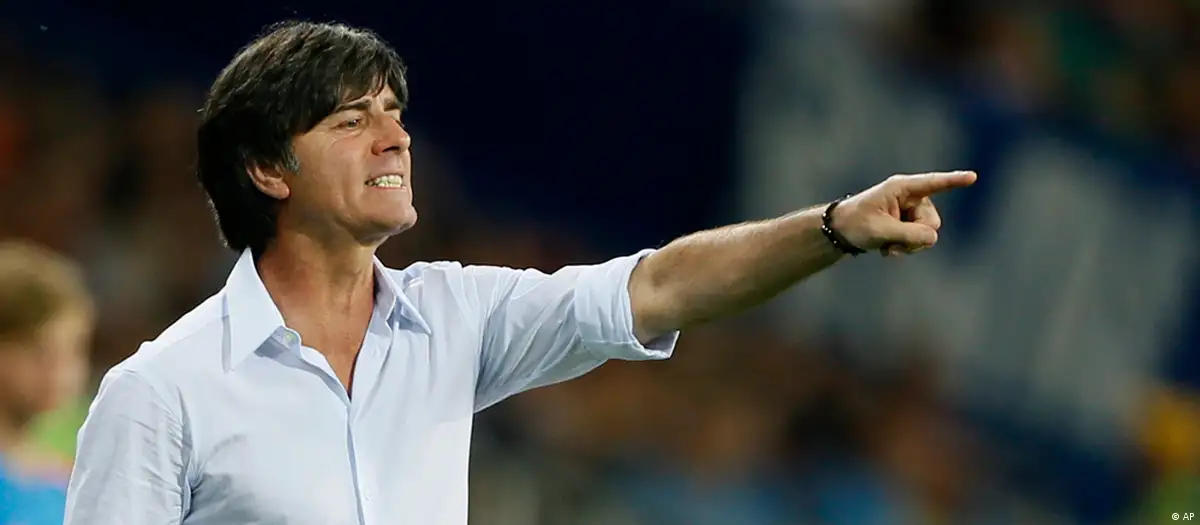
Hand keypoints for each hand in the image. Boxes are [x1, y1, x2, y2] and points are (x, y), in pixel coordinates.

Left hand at [832, 171, 976, 255]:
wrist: (840, 232)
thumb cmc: (855, 224)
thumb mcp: (880, 231)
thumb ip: (909, 234)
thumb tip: (932, 237)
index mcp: (901, 188)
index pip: (932, 183)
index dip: (953, 181)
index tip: (972, 176)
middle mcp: (911, 197)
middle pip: (932, 221)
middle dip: (916, 237)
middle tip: (893, 244)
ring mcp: (912, 210)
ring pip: (928, 234)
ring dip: (909, 245)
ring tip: (888, 247)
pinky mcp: (910, 223)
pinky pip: (921, 239)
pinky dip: (907, 247)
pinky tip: (888, 249)